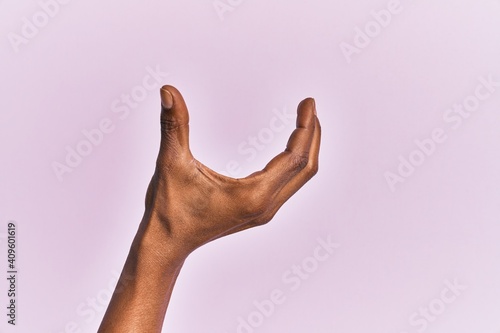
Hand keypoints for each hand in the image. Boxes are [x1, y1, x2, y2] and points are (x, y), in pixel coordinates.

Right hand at [139, 85, 320, 263]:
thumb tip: (168, 91)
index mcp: (252, 195)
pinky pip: (287, 184)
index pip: (294, 158)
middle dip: (311, 135)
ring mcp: (263, 211)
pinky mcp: (258, 210)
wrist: (167, 245)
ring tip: (305, 122)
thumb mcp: (171, 163)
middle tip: (310, 107)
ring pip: (298, 178)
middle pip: (305, 169)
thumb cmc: (169, 210)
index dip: (305, 128)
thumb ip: (173, 125)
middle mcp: (264, 206)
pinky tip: (289, 147)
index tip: (308, 103)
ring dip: (305, 149)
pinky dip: (294, 162)